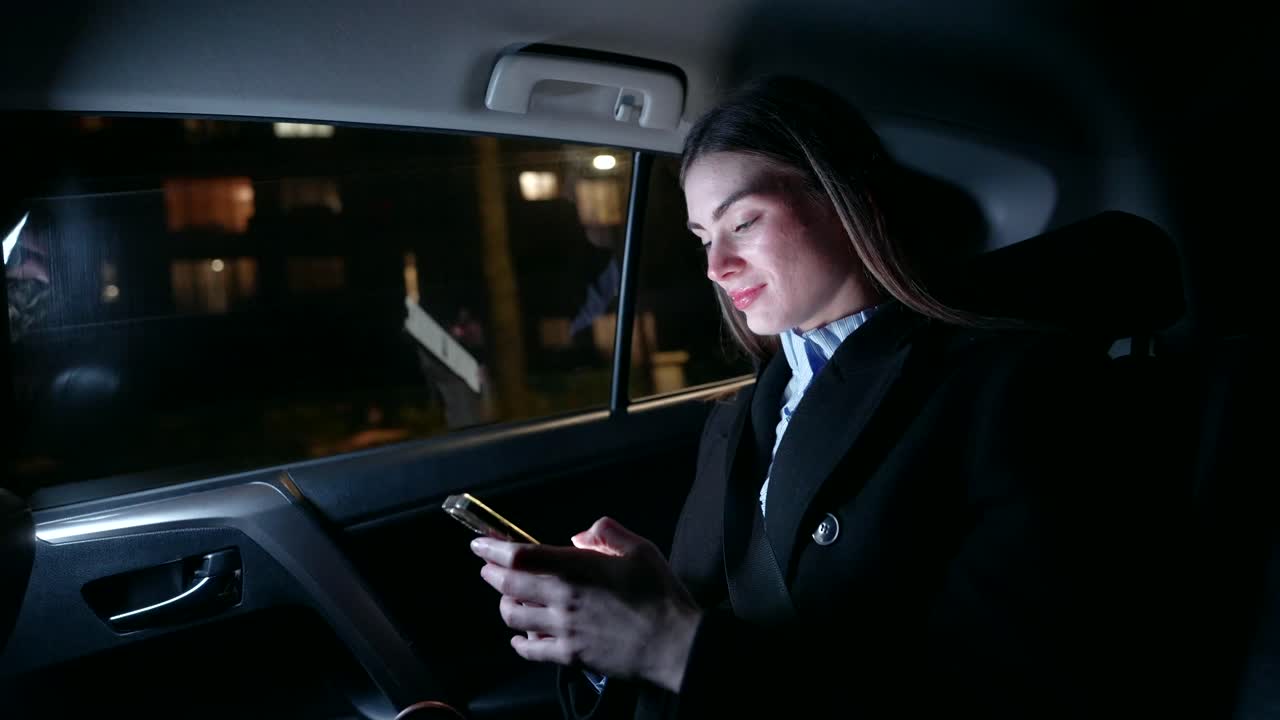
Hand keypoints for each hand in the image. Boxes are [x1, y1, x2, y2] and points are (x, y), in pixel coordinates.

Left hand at [470, 517, 702, 692]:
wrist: (674, 644)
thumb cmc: (660, 594)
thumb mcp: (640, 549)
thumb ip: (606, 532)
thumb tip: (579, 535)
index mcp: (578, 568)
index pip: (521, 556)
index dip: (494, 548)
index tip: (480, 543)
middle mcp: (563, 599)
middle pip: (508, 585)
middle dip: (491, 573)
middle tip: (487, 567)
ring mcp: (564, 629)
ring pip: (514, 617)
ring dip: (504, 604)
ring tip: (506, 598)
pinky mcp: (570, 655)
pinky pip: (531, 650)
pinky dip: (518, 642)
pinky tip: (519, 637)